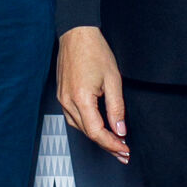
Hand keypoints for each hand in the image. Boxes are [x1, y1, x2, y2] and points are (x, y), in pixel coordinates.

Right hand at [57, 26, 129, 163]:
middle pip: (88, 133)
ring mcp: (62, 99)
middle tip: (123, 152)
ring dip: (97, 137)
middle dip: (107, 144)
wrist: (77, 34)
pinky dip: (87, 126)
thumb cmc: (95, 51)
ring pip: (79, 127)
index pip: (96, 132)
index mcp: (81, 98)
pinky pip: (74, 118)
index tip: (124, 149)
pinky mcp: (62, 95)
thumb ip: (117, 108)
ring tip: (114, 143)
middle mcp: (68, 101)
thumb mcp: (113, 79)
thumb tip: (120, 129)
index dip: (111, 144)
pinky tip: (98, 127)